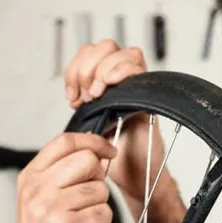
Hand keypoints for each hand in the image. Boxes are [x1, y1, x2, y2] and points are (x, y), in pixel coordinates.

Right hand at [6, 132, 116, 222]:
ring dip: (98, 206)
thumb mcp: (38, 199)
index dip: (92, 141)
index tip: (107, 149)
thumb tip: (94, 153)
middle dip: (97, 176)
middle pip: (86, 160)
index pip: (64, 141)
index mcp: (29, 178)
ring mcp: (51, 209)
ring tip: (80, 221)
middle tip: (88, 196)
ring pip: (99, 189)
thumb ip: (59, 173)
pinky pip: (103, 213)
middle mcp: (37, 190)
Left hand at [64, 39, 175, 203]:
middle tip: (85, 96)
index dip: (75, 70)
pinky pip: (139, 66)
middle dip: (88, 68)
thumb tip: (74, 97)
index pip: (89, 54)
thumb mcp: (89, 128)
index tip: (72, 97)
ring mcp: (137, 87)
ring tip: (97, 95)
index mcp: (105, 86)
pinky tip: (109, 89)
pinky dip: (120, 71)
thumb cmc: (115, 157)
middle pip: (105, 46)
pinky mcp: (149, 95)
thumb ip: (83, 109)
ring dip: (103, 70)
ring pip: (123, 52)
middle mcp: (123, 82)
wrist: (136, 176)